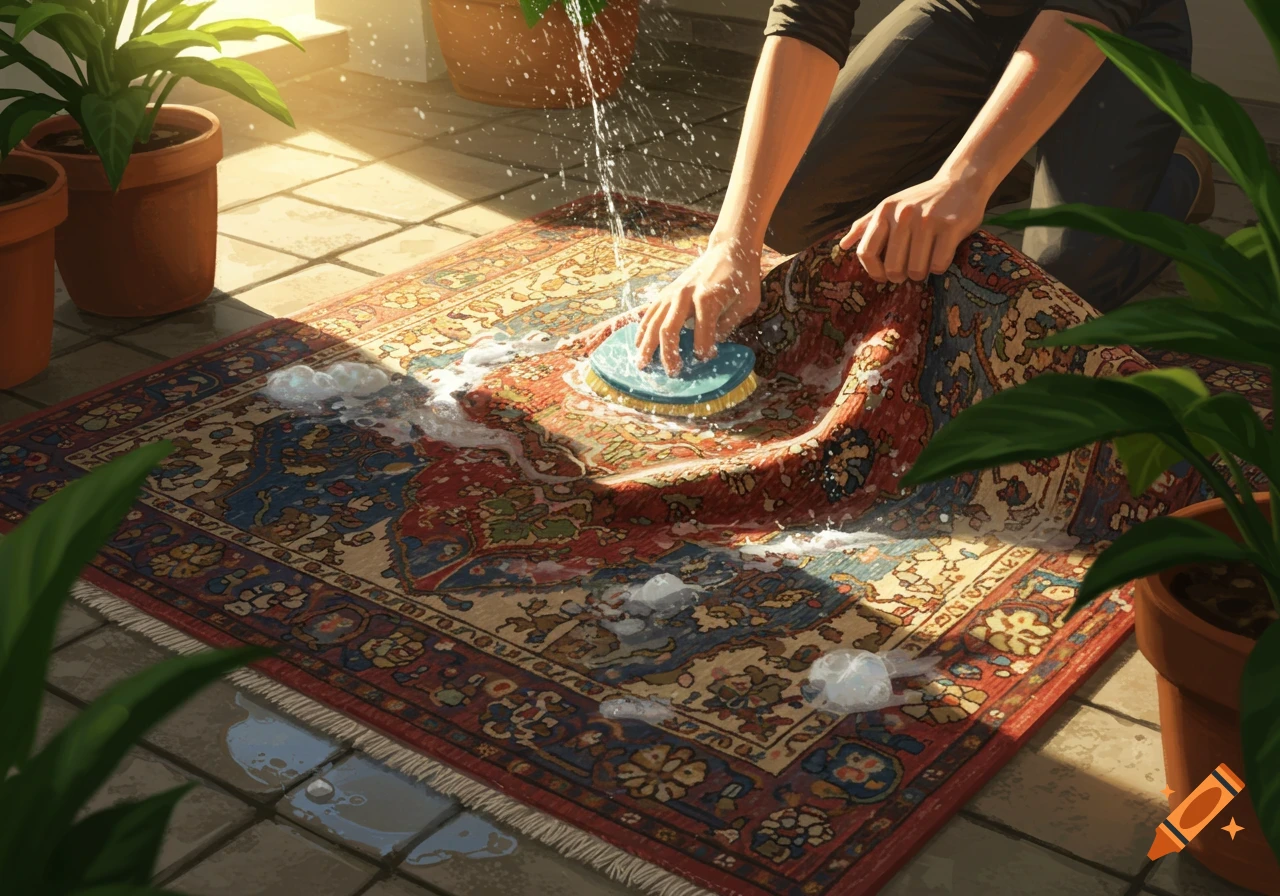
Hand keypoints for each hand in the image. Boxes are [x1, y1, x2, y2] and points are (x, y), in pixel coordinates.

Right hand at [636, 237, 761, 374]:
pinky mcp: (667, 291)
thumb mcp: (747, 302)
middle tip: (672, 374)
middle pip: (669, 330)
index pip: (702, 334)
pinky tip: (638, 344)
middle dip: (669, 355)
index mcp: (707, 298)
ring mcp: (673, 292)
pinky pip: (649, 312)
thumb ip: (729, 324)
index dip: (703, 351)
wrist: (729, 249)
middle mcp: (685, 295)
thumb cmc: (742, 277)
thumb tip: (712, 345)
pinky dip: (642, 329)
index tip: (707, 359)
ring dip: (646, 346)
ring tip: (642, 365)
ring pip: (653, 322)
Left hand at [840, 172, 989, 282]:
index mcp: (884, 211)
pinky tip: (941, 257)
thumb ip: (866, 225)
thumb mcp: (891, 206)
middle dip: (901, 276)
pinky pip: (938, 264)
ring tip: (926, 264)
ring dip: (921, 274)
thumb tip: (843, 245)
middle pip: (893, 268)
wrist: (961, 182)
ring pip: (916, 270)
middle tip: (909, 271)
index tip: (883, 276)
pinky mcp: (951, 226)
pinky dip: (939, 268)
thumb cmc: (922, 200)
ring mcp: (928, 220)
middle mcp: (903, 215)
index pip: (866, 252)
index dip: (873, 271)